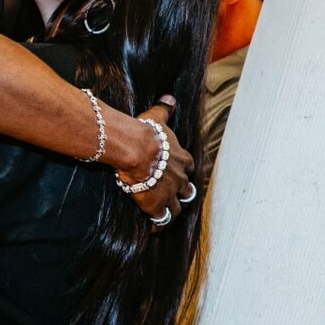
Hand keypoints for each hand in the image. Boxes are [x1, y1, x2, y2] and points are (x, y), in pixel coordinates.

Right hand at [118, 97, 195, 226]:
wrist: (136, 149)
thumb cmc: (146, 132)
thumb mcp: (158, 117)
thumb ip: (165, 109)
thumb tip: (170, 98)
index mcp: (182, 159)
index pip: (189, 167)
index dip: (183, 170)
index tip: (178, 172)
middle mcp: (180, 178)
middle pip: (187, 191)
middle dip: (182, 194)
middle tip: (175, 196)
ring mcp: (170, 193)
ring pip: (177, 208)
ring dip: (172, 210)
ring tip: (164, 214)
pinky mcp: (157, 205)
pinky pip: (161, 220)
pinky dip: (158, 223)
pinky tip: (153, 226)